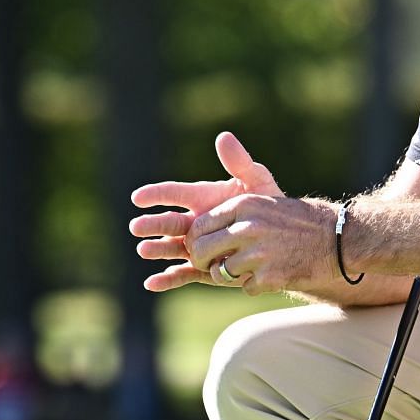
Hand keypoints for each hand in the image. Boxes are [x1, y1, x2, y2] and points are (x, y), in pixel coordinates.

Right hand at [130, 132, 283, 291]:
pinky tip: (152, 283)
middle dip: (153, 224)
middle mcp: (196, 222)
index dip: (157, 194)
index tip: (138, 197)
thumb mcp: (257, 181)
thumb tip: (224, 137)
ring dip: (158, 249)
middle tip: (137, 226)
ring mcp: (198, 246)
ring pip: (172, 248)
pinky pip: (183, 275)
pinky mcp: (204, 268)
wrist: (282, 238)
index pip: (175, 193)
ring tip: (144, 250)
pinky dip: (168, 279)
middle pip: (170, 223)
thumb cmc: (268, 205)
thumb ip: (240, 163)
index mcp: (203, 199)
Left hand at [186, 191, 339, 297]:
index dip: (196, 242)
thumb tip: (198, 231)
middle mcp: (248, 227)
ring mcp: (259, 254)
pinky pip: (245, 287)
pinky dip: (255, 286)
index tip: (202, 249)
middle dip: (203, 261)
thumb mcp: (267, 201)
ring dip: (229, 276)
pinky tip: (271, 276)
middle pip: (202, 250)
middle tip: (213, 265)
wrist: (340, 239)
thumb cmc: (301, 221)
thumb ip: (235, 212)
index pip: (199, 226)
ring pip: (220, 272)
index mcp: (245, 205)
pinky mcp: (270, 277)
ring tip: (246, 270)